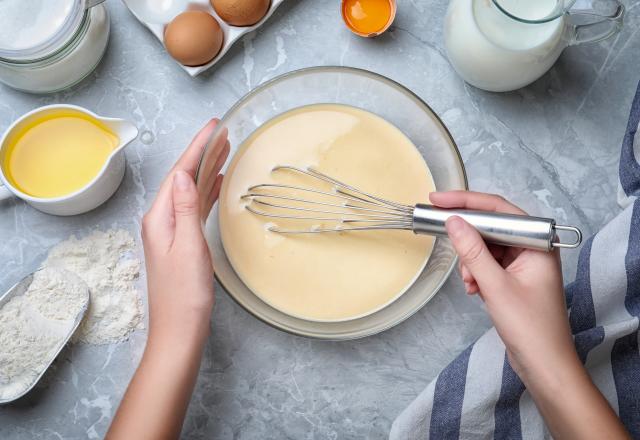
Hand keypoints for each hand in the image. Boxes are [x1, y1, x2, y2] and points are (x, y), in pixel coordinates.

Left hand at [107, 119, 228, 439]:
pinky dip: (206, 192)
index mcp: (159, 217)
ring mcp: (171, 232)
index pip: (179, 172)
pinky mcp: (183, 243)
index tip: (214, 126)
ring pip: (190, 191)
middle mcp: (162, 220)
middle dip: (203, 154)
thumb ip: (185, 208)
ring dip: (206, 170)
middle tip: (223, 133)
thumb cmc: (184, 294)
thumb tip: (184, 172)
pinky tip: (216, 186)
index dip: (197, 148)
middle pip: (184, 178)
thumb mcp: (187, 247)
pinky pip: (194, 208)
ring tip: (225, 151)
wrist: (179, 330)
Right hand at [431, 191, 628, 438]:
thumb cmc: (530, 327)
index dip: (466, 202)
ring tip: (471, 283)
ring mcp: (523, 263)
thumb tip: (453, 222)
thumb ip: (473, 251)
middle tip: (439, 230)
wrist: (544, 365)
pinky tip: (475, 290)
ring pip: (486, 247)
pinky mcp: (514, 278)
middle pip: (491, 226)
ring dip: (471, 261)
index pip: (499, 210)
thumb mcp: (495, 285)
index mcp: (538, 243)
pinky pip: (488, 263)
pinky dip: (476, 273)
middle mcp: (533, 248)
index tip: (437, 200)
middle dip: (467, 238)